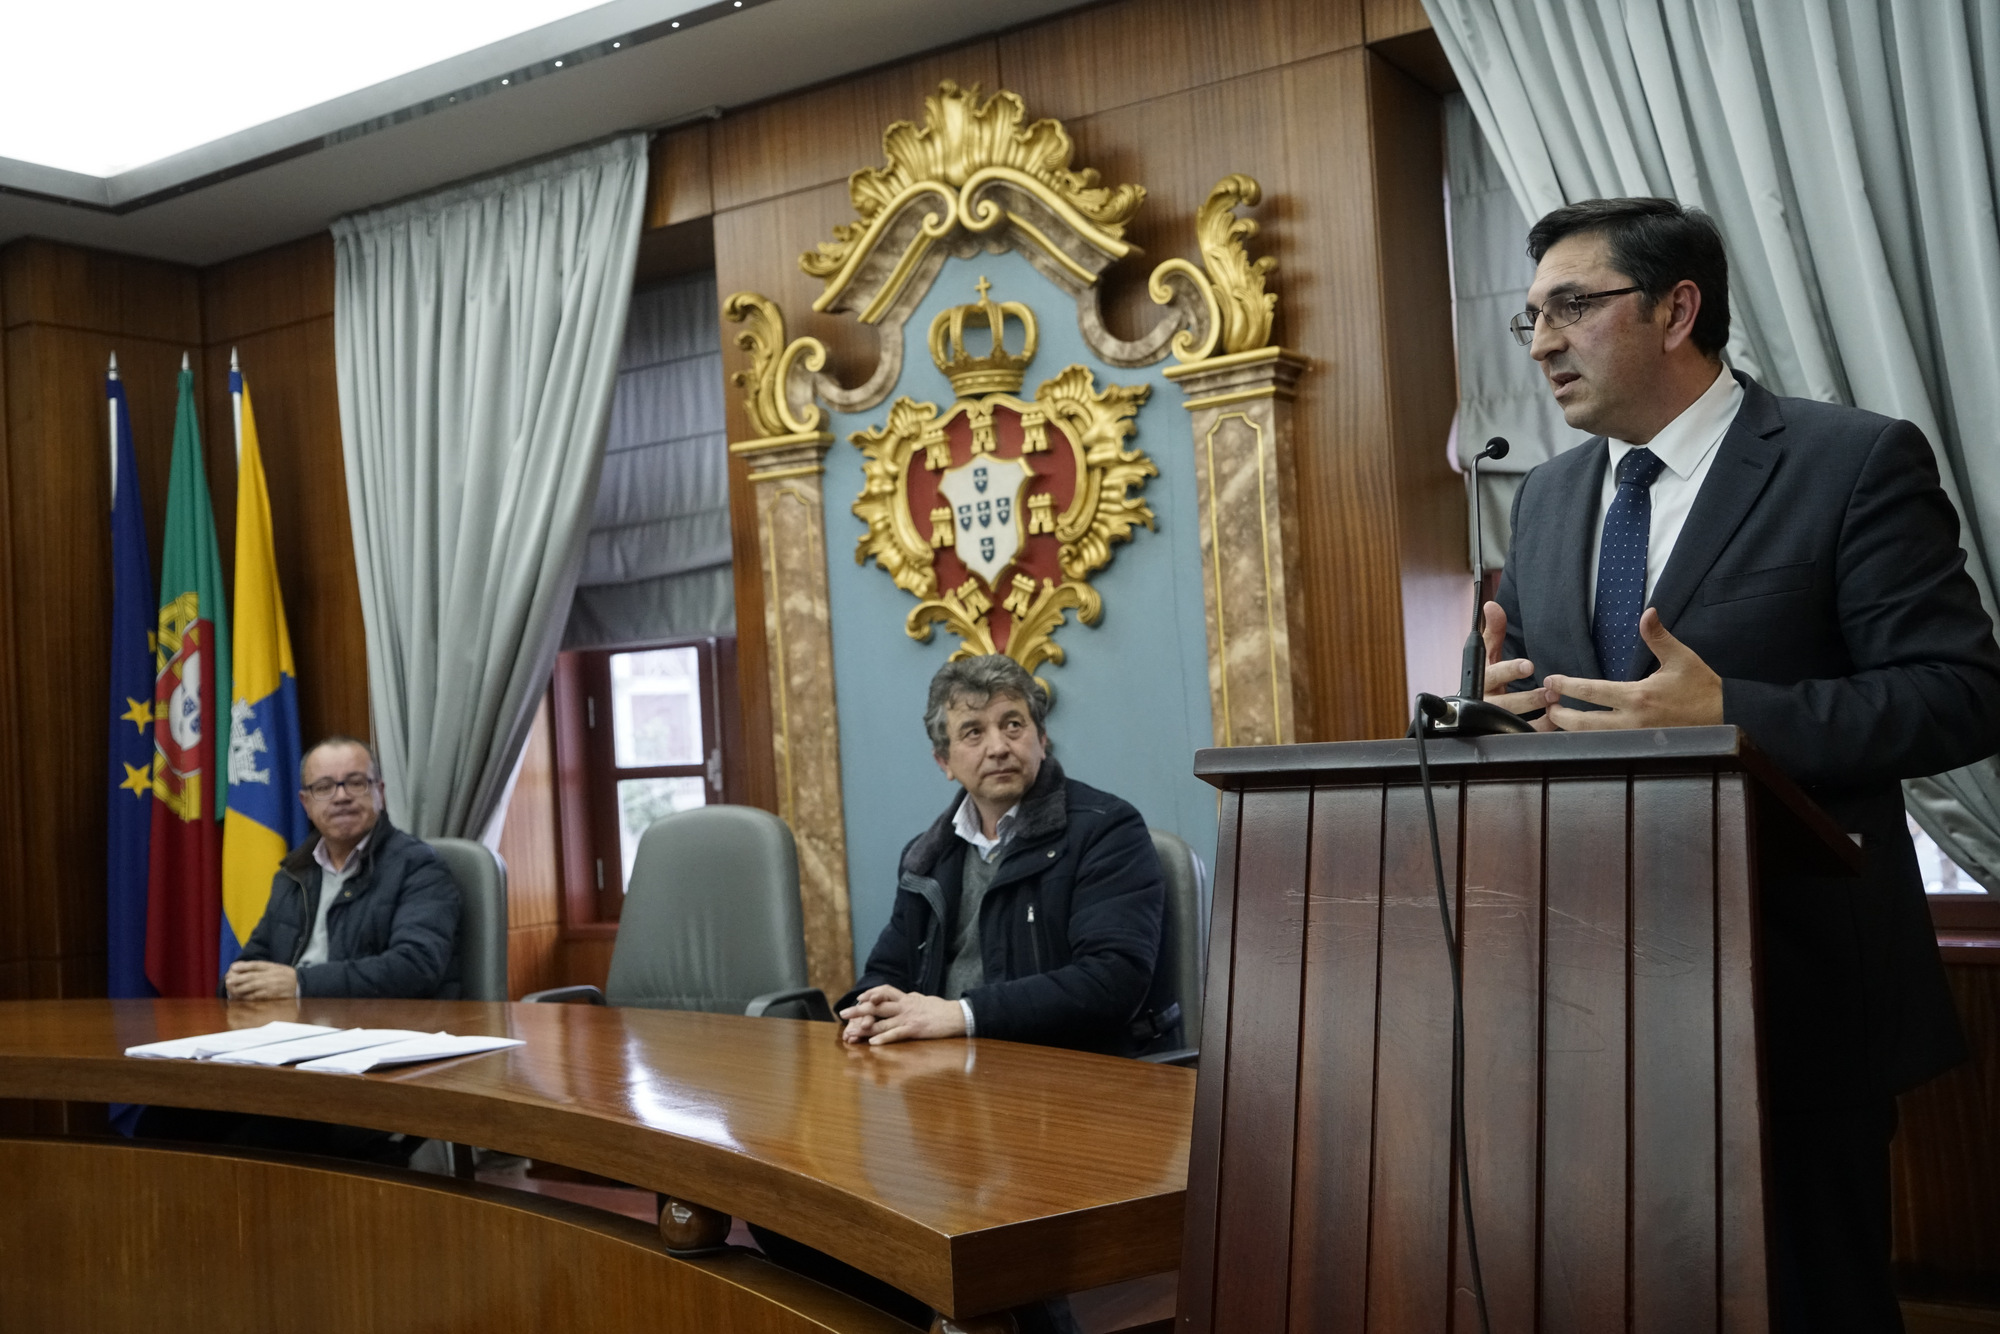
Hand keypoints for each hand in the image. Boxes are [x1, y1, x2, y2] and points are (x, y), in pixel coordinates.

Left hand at [224, 961, 298, 1000]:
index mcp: (270, 967)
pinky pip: (257, 996)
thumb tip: (238, 966)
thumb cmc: (284, 975)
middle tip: (228, 981)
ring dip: (240, 989)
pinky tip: (241, 997)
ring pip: (252, 987)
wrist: (300, 984)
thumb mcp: (273, 966)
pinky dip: (248, 997)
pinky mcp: (271, 995)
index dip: (243, 966)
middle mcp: (270, 975)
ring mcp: (270, 986)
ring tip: (231, 990)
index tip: (232, 967)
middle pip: (251, 976)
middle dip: (238, 979)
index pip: (255, 965)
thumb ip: (257, 966)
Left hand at [838, 985, 966, 1045]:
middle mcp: (904, 1006)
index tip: (859, 997)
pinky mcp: (915, 1030)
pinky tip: (873, 1043)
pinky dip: (884, 1038)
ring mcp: (908, 1018)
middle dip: (858, 1010)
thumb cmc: (942, 1010)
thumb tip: (905, 997)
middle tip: (843, 1013)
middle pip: (877, 1006)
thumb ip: (911, 999)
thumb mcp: (924, 1000)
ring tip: (851, 1032)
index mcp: (906, 999)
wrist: (958, 1016)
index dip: (870, 993)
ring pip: (882, 1021)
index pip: (884, 991)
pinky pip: (896, 1034)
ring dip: (865, 1027)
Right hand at [1478, 601, 1556, 730]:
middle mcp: (1485, 704)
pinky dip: (1542, 727)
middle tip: (1552, 690)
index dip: (1509, 671)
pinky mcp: (1507, 733)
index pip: (1491, 676)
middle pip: (1504, 704)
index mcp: (1480, 682)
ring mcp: (1495, 722)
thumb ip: (1493, 631)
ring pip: (1515, 721)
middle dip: (1529, 698)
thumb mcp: (1489, 654)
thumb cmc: (1488, 678)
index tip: (1529, 666)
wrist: (1475, 711)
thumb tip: (1492, 605)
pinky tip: (1557, 718)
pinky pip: (1525, 734)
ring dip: (1538, 713)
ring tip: (1556, 702)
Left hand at [1542, 608, 1722, 729]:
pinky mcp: (1642, 747)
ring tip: (1554, 722)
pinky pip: (1610, 747)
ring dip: (1572, 732)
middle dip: (1561, 716)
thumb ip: (1658, 637)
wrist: (1727, 716)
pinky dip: (1591, 743)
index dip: (1568, 687)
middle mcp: (1633, 721)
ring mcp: (1637, 738)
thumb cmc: (1701, 687)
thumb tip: (1648, 613)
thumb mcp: (1680, 657)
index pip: (1593, 692)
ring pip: (1594, 739)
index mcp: (1638, 696)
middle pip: (1585, 723)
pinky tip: (1580, 737)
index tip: (1550, 681)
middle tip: (1545, 706)